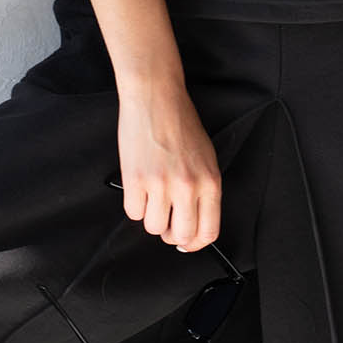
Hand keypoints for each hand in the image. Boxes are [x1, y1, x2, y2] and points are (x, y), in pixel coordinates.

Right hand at [114, 75, 222, 251]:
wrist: (156, 99)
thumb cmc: (181, 124)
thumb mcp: (206, 158)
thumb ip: (203, 190)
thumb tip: (192, 220)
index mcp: (210, 182)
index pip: (208, 231)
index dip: (195, 244)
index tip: (186, 244)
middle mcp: (188, 187)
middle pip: (180, 235)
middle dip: (171, 235)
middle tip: (165, 223)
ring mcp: (161, 185)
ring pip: (153, 227)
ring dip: (150, 218)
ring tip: (151, 197)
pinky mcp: (135, 180)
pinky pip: (132, 213)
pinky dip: (134, 205)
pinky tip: (139, 188)